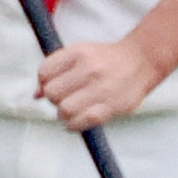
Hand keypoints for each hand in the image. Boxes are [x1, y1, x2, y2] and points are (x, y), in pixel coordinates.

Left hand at [36, 37, 162, 131]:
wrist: (142, 61)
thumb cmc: (104, 59)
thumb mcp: (78, 54)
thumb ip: (55, 70)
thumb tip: (35, 95)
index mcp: (78, 52)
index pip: (44, 72)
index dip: (44, 82)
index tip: (54, 84)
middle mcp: (89, 69)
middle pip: (52, 93)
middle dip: (54, 98)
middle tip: (65, 98)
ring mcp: (102, 88)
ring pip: (64, 110)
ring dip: (63, 113)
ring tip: (71, 109)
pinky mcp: (112, 106)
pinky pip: (82, 121)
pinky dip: (73, 125)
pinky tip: (75, 121)